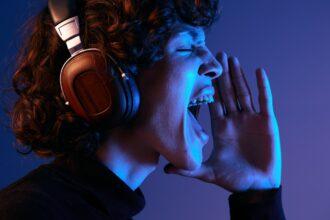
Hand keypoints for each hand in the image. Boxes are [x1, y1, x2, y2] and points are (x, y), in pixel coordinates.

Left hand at [164, 52, 281, 192]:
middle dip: (222, 74)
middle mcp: (234, 119)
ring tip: (232, 58)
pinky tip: (258, 71)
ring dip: (238, 75)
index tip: (202, 70)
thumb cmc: (233, 179)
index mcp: (221, 127)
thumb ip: (187, 169)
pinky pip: (264, 100)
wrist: (256, 187)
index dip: (209, 86)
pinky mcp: (266, 122)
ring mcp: (250, 119)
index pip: (214, 101)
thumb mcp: (207, 172)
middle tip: (216, 54)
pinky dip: (262, 86)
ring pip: (243, 92)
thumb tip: (165, 170)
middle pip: (228, 92)